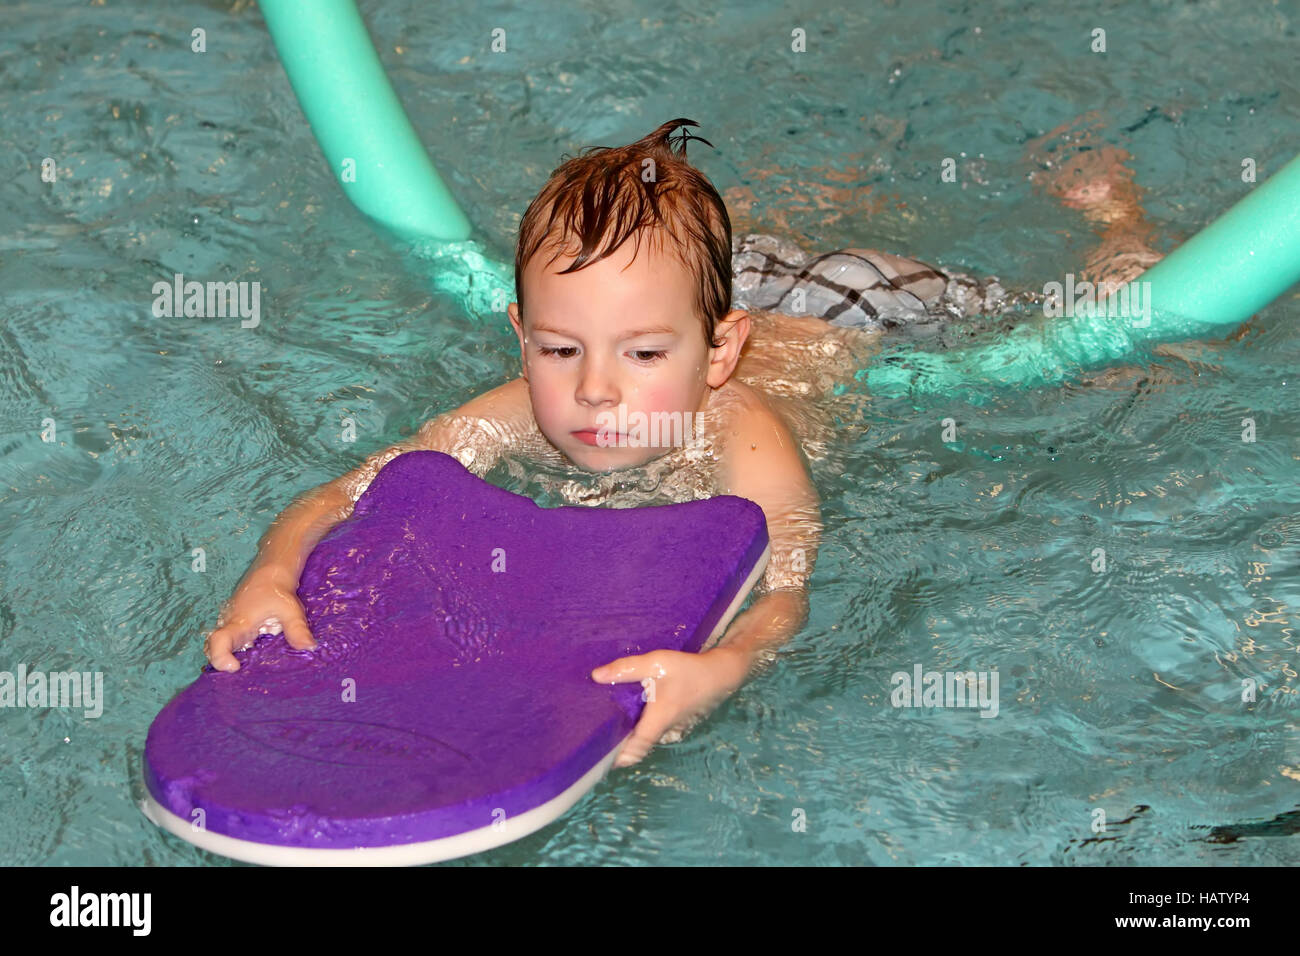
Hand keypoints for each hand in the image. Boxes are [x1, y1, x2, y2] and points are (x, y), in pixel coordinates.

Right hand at [203, 565, 315, 672]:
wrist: (270, 574)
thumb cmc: (278, 591)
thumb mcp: (291, 610)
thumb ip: (297, 630)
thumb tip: (310, 648)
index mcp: (239, 623)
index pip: (219, 641)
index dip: (220, 657)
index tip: (234, 667)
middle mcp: (228, 625)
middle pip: (211, 648)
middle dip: (219, 662)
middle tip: (240, 672)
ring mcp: (229, 625)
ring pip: (217, 645)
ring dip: (227, 657)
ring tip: (246, 669)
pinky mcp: (233, 626)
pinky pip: (227, 642)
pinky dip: (233, 651)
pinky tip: (250, 659)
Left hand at [591, 646, 750, 768]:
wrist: (721, 674)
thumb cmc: (688, 670)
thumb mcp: (656, 663)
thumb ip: (626, 668)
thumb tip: (596, 676)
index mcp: (657, 720)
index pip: (634, 749)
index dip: (616, 758)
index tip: (598, 757)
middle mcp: (664, 729)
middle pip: (638, 747)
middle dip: (619, 746)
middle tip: (596, 737)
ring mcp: (672, 727)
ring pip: (646, 739)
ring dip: (630, 736)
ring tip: (608, 724)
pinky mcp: (676, 721)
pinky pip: (654, 730)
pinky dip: (640, 727)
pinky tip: (630, 713)